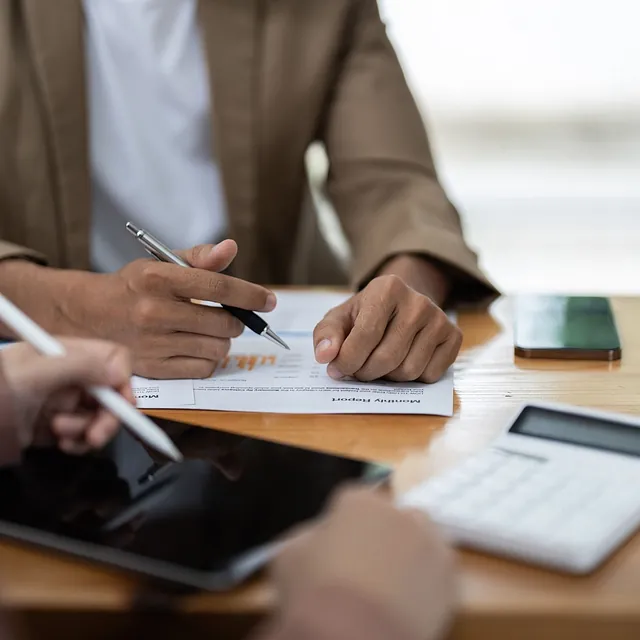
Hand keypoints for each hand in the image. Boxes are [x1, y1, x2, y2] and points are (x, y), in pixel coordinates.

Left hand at [1, 338, 131, 455]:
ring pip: (99, 418)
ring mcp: (66, 403)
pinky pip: (83, 436)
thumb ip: (82, 367)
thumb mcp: (39, 370)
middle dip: (108, 416)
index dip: (123, 379)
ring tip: (59, 434)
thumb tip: (120, 375)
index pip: (114, 359)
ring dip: (86, 430)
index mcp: (70, 355)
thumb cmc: (2, 387)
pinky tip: (61, 445)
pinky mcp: (57, 427)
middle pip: (112, 394)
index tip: (122, 402)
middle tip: (96, 437)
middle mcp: (73, 377)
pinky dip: (78, 443)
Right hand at [4, 240, 275, 378]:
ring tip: (212, 333)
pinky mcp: (152, 368)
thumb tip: (231, 249)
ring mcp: (153, 343)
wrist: (87, 316)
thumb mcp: (159, 264)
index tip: (269, 301)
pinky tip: (199, 349)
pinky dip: (209, 360)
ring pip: (217, 348)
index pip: (219, 287)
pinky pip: (202, 369)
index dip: (251, 295)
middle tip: (230, 318)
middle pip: (223, 323)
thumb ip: (199, 258)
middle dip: (236, 321)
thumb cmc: (132, 288)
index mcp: (158, 279)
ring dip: (223, 342)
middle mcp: (154, 311)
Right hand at [273, 487, 455, 639]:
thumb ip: (309, 537)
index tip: (335, 547)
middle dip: (381, 534)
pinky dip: (427, 584)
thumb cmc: (314, 591)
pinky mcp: (451, 580)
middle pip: (392, 517)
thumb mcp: (289, 555)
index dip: (341, 523)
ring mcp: (431, 544)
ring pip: (420, 541)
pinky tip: (407, 605)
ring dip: (409, 554)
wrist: (353, 637)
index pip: (351, 500)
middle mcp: (401, 513)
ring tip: (390, 587)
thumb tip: (320, 539)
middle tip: (365, 566)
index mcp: (360, 500)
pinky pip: (438, 574)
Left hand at [313, 275, 461, 382]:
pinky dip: (412, 378)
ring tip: (379, 363)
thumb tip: (326, 355)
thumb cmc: (366, 315)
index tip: (336, 370)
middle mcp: (418, 301)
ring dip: (388, 377)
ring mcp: (440, 318)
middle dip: (366, 372)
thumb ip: (326, 334)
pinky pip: (430, 375)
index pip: (364, 337)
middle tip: (358, 370)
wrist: (402, 304)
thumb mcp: (340, 317)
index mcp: (387, 288)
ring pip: (409, 371)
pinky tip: (403, 361)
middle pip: (387, 359)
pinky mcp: (454, 336)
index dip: (346, 361)